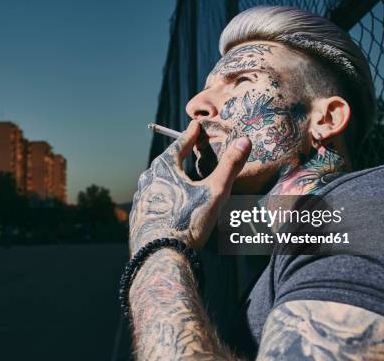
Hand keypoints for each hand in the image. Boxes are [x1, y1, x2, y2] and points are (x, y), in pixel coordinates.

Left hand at [129, 120, 251, 252]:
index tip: (195, 126)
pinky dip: (164, 196)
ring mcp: (141, 198)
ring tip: (181, 178)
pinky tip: (170, 203)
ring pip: (158, 181)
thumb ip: (229, 166)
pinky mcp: (138, 215)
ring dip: (170, 177)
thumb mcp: (214, 192)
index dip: (191, 134)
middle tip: (189, 149)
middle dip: (180, 155)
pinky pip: (153, 199)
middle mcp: (148, 179)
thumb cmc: (187, 222)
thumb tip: (244, 141)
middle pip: (167, 161)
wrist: (160, 257)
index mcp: (164, 168)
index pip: (180, 144)